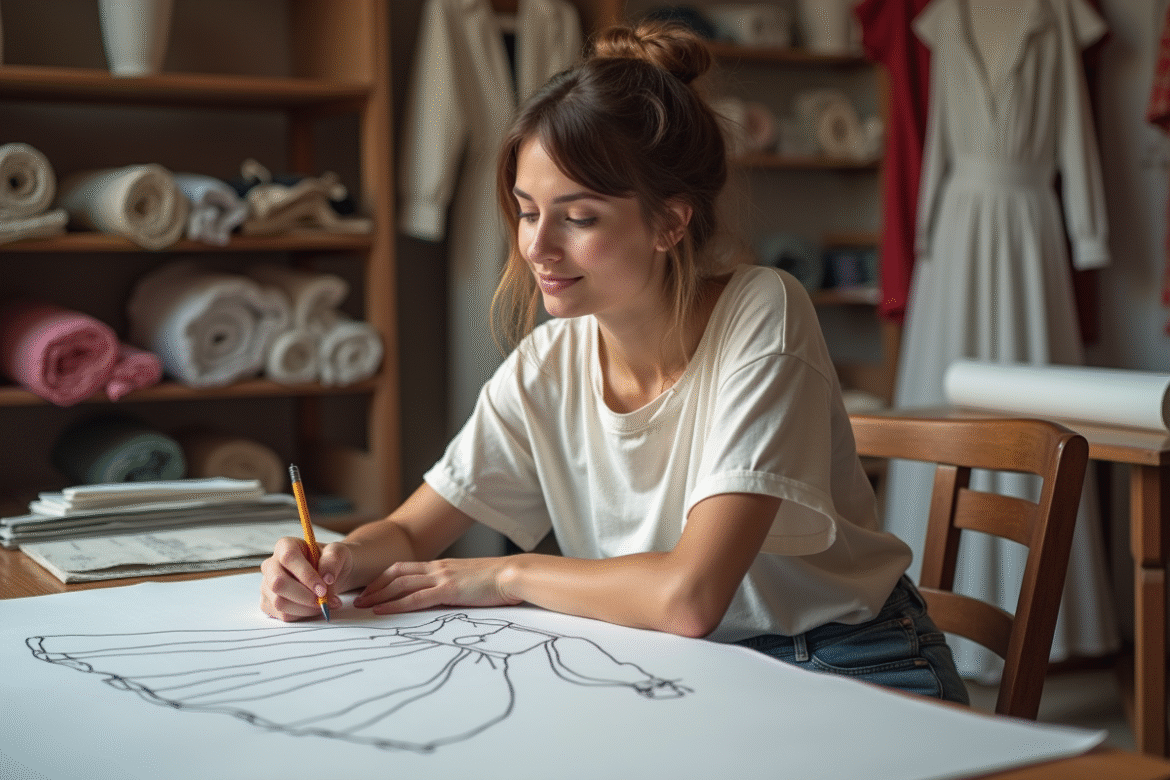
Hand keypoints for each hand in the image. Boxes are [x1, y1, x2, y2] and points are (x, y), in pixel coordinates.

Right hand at [260, 536, 352, 620]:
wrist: (329, 575)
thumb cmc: (330, 561)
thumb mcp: (338, 553)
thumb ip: (333, 560)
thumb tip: (326, 578)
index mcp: (285, 546)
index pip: (289, 558)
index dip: (305, 575)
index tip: (323, 588)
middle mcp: (272, 565)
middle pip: (278, 583)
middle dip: (304, 596)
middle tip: (324, 601)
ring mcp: (267, 585)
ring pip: (279, 602)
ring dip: (306, 608)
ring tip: (326, 604)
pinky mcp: (270, 603)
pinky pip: (283, 615)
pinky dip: (303, 615)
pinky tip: (315, 608)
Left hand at [353, 557, 522, 614]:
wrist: (513, 574)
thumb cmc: (496, 581)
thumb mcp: (469, 581)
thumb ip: (454, 587)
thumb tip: (446, 598)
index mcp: (442, 566)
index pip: (404, 569)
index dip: (384, 578)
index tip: (371, 589)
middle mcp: (437, 569)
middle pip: (396, 574)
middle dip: (375, 586)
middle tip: (359, 598)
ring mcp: (441, 578)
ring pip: (401, 585)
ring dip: (379, 595)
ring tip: (363, 606)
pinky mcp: (448, 590)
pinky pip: (415, 598)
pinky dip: (395, 604)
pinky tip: (382, 610)